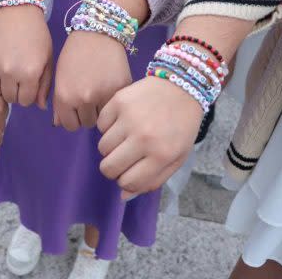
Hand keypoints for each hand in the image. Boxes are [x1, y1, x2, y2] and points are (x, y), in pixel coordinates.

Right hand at [0, 0, 52, 107]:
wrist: (17, 10)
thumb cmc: (36, 35)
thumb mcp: (47, 59)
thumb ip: (44, 85)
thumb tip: (40, 107)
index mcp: (30, 74)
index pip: (25, 102)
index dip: (27, 95)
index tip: (28, 85)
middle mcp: (10, 73)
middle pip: (10, 98)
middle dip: (15, 91)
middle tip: (17, 78)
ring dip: (1, 85)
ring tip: (6, 71)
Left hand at [53, 31, 131, 130]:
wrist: (97, 34)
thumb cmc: (74, 55)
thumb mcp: (60, 78)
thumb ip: (59, 104)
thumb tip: (59, 124)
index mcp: (65, 97)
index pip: (70, 126)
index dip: (73, 118)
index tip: (76, 109)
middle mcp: (83, 100)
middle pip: (87, 123)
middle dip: (88, 114)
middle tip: (90, 99)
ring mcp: (104, 96)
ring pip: (103, 117)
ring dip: (101, 110)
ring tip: (100, 92)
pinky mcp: (120, 90)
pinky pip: (116, 106)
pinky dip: (113, 101)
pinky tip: (109, 86)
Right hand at [97, 77, 202, 199]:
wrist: (181, 86)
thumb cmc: (181, 125)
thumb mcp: (177, 157)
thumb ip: (152, 180)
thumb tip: (123, 196)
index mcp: (161, 155)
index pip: (127, 182)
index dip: (125, 180)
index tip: (130, 171)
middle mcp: (143, 138)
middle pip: (108, 167)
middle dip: (113, 167)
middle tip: (123, 157)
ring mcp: (128, 119)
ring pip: (102, 147)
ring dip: (111, 146)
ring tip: (125, 136)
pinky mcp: (117, 102)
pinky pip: (100, 125)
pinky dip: (108, 126)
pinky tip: (122, 121)